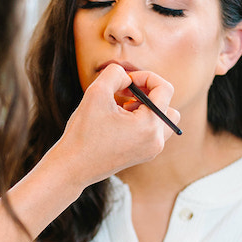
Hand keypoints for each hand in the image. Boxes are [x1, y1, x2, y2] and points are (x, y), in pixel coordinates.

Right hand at [57, 64, 178, 187]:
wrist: (73, 168)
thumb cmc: (83, 132)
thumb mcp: (96, 93)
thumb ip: (115, 73)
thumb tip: (128, 77)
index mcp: (149, 125)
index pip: (165, 89)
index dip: (146, 77)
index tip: (126, 81)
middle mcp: (156, 140)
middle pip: (168, 106)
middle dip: (149, 94)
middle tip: (126, 94)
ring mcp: (151, 151)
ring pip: (163, 120)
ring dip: (147, 108)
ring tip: (123, 108)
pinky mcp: (143, 156)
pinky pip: (153, 132)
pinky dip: (142, 121)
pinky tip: (119, 121)